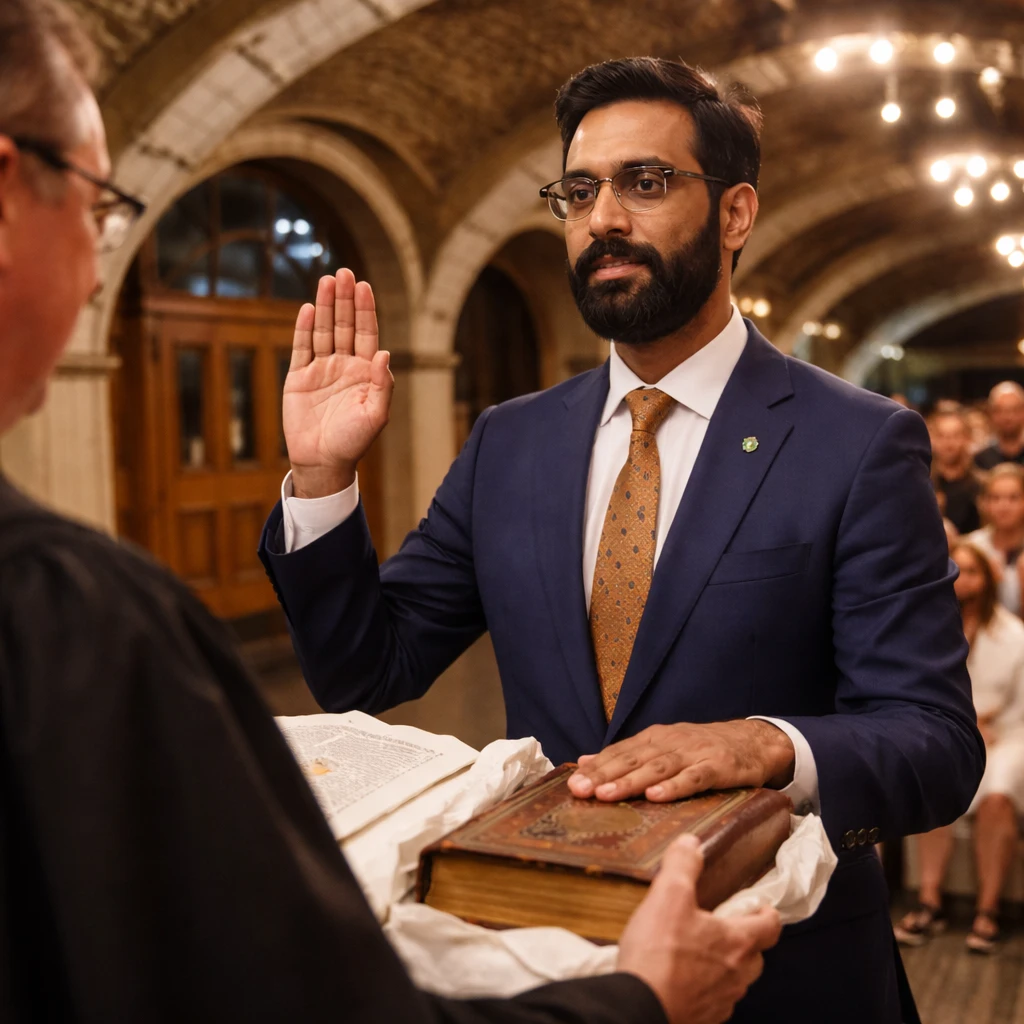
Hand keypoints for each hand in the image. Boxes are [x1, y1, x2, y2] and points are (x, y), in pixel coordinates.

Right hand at [283, 270, 393, 497]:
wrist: (323, 461)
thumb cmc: (354, 442)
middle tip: (344, 273)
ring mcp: (321, 370)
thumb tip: (385, 353)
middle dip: (345, 299)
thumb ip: (382, 385)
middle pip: (345, 325)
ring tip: (327, 280)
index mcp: (365, 372)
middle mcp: (344, 365)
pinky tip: (307, 309)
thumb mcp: (376, 416)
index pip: (367, 334)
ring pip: (323, 331)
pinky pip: (301, 348)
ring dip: (325, 306)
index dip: (365, 310)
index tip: (364, 286)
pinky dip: (303, 329)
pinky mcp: (298, 378)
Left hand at [567, 721, 794, 801]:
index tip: (572, 784)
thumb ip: (625, 755)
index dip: (596, 768)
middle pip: (632, 759)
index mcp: (653, 739)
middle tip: (580, 790)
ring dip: (631, 781)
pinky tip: (656, 796)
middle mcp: (669, 742)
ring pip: (657, 768)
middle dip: (605, 775)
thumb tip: (585, 761)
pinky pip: (694, 778)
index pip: (619, 752)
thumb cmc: (701, 749)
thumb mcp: (662, 747)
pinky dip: (674, 786)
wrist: (752, 741)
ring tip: (607, 794)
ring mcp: (693, 753)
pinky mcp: (717, 767)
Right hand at [617, 834, 780, 1023]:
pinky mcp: (704, 1018)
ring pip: (736, 979)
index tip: (757, 904)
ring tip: (696, 950)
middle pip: (755, 954)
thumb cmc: (659, 954)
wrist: (641, 1007)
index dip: (767, 912)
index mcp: (738, 941)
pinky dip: (705, 987)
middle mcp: (738, 974)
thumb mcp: (668, 895)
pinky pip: (714, 999)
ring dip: (723, 964)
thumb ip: (683, 865)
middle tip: (720, 924)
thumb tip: (692, 843)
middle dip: (743, 939)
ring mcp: (722, 1000)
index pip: (771, 925)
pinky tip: (682, 977)